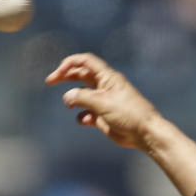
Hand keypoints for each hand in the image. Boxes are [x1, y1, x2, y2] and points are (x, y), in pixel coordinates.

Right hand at [45, 53, 159, 149]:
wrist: (145, 133)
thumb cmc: (128, 114)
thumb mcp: (102, 102)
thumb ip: (82, 97)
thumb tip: (67, 97)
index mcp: (107, 77)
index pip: (86, 61)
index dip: (70, 63)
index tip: (59, 72)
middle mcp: (105, 87)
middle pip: (81, 76)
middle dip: (65, 77)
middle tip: (50, 81)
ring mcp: (104, 102)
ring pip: (82, 95)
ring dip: (73, 99)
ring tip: (69, 105)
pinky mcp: (103, 117)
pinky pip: (87, 113)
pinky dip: (82, 116)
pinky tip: (86, 120)